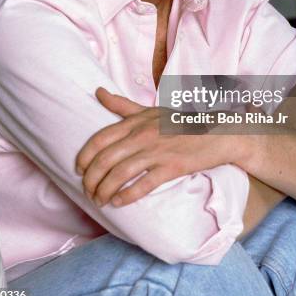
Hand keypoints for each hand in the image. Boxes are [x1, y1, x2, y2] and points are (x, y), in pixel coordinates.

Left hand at [75, 88, 233, 207]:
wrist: (216, 133)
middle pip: (105, 160)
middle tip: (88, 191)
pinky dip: (126, 196)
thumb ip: (121, 105)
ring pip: (120, 174)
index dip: (85, 157)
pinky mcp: (171, 167)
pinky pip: (142, 185)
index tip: (79, 170)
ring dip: (104, 191)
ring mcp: (157, 152)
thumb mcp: (149, 110)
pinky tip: (118, 203)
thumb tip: (98, 92)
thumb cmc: (179, 123)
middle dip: (91, 179)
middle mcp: (143, 135)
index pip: (100, 139)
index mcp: (136, 122)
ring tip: (99, 200)